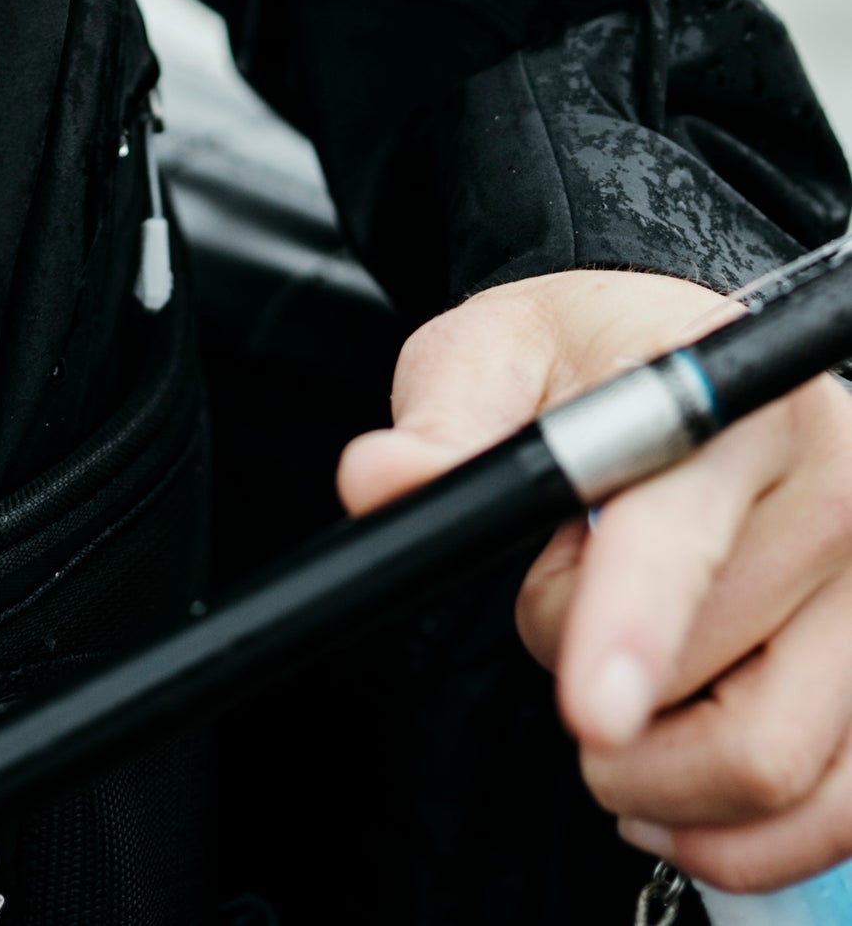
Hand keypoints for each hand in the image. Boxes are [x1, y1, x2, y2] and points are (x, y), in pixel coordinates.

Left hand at [336, 266, 851, 898]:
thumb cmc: (589, 362)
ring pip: (770, 760)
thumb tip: (383, 480)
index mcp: (736, 405)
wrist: (688, 372)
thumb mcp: (496, 354)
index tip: (592, 710)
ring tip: (597, 687)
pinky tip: (661, 792)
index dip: (631, 625)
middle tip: (552, 588)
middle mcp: (833, 497)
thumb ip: (444, 423)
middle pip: (702, 670)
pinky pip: (833, 811)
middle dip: (580, 667)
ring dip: (652, 768)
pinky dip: (734, 835)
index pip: (679, 537)